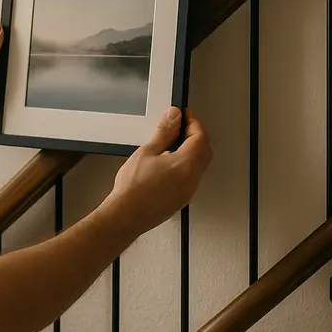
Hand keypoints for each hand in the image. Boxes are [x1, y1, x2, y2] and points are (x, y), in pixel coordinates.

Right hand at [102, 107, 211, 236]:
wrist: (126, 215)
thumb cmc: (133, 188)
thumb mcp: (147, 152)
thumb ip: (164, 132)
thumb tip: (175, 117)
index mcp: (185, 164)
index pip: (201, 137)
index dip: (194, 122)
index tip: (184, 115)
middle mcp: (191, 179)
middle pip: (205, 150)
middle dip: (196, 135)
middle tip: (181, 125)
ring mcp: (188, 191)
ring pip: (200, 164)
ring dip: (193, 150)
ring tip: (174, 141)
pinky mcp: (182, 199)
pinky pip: (192, 176)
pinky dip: (187, 164)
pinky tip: (170, 161)